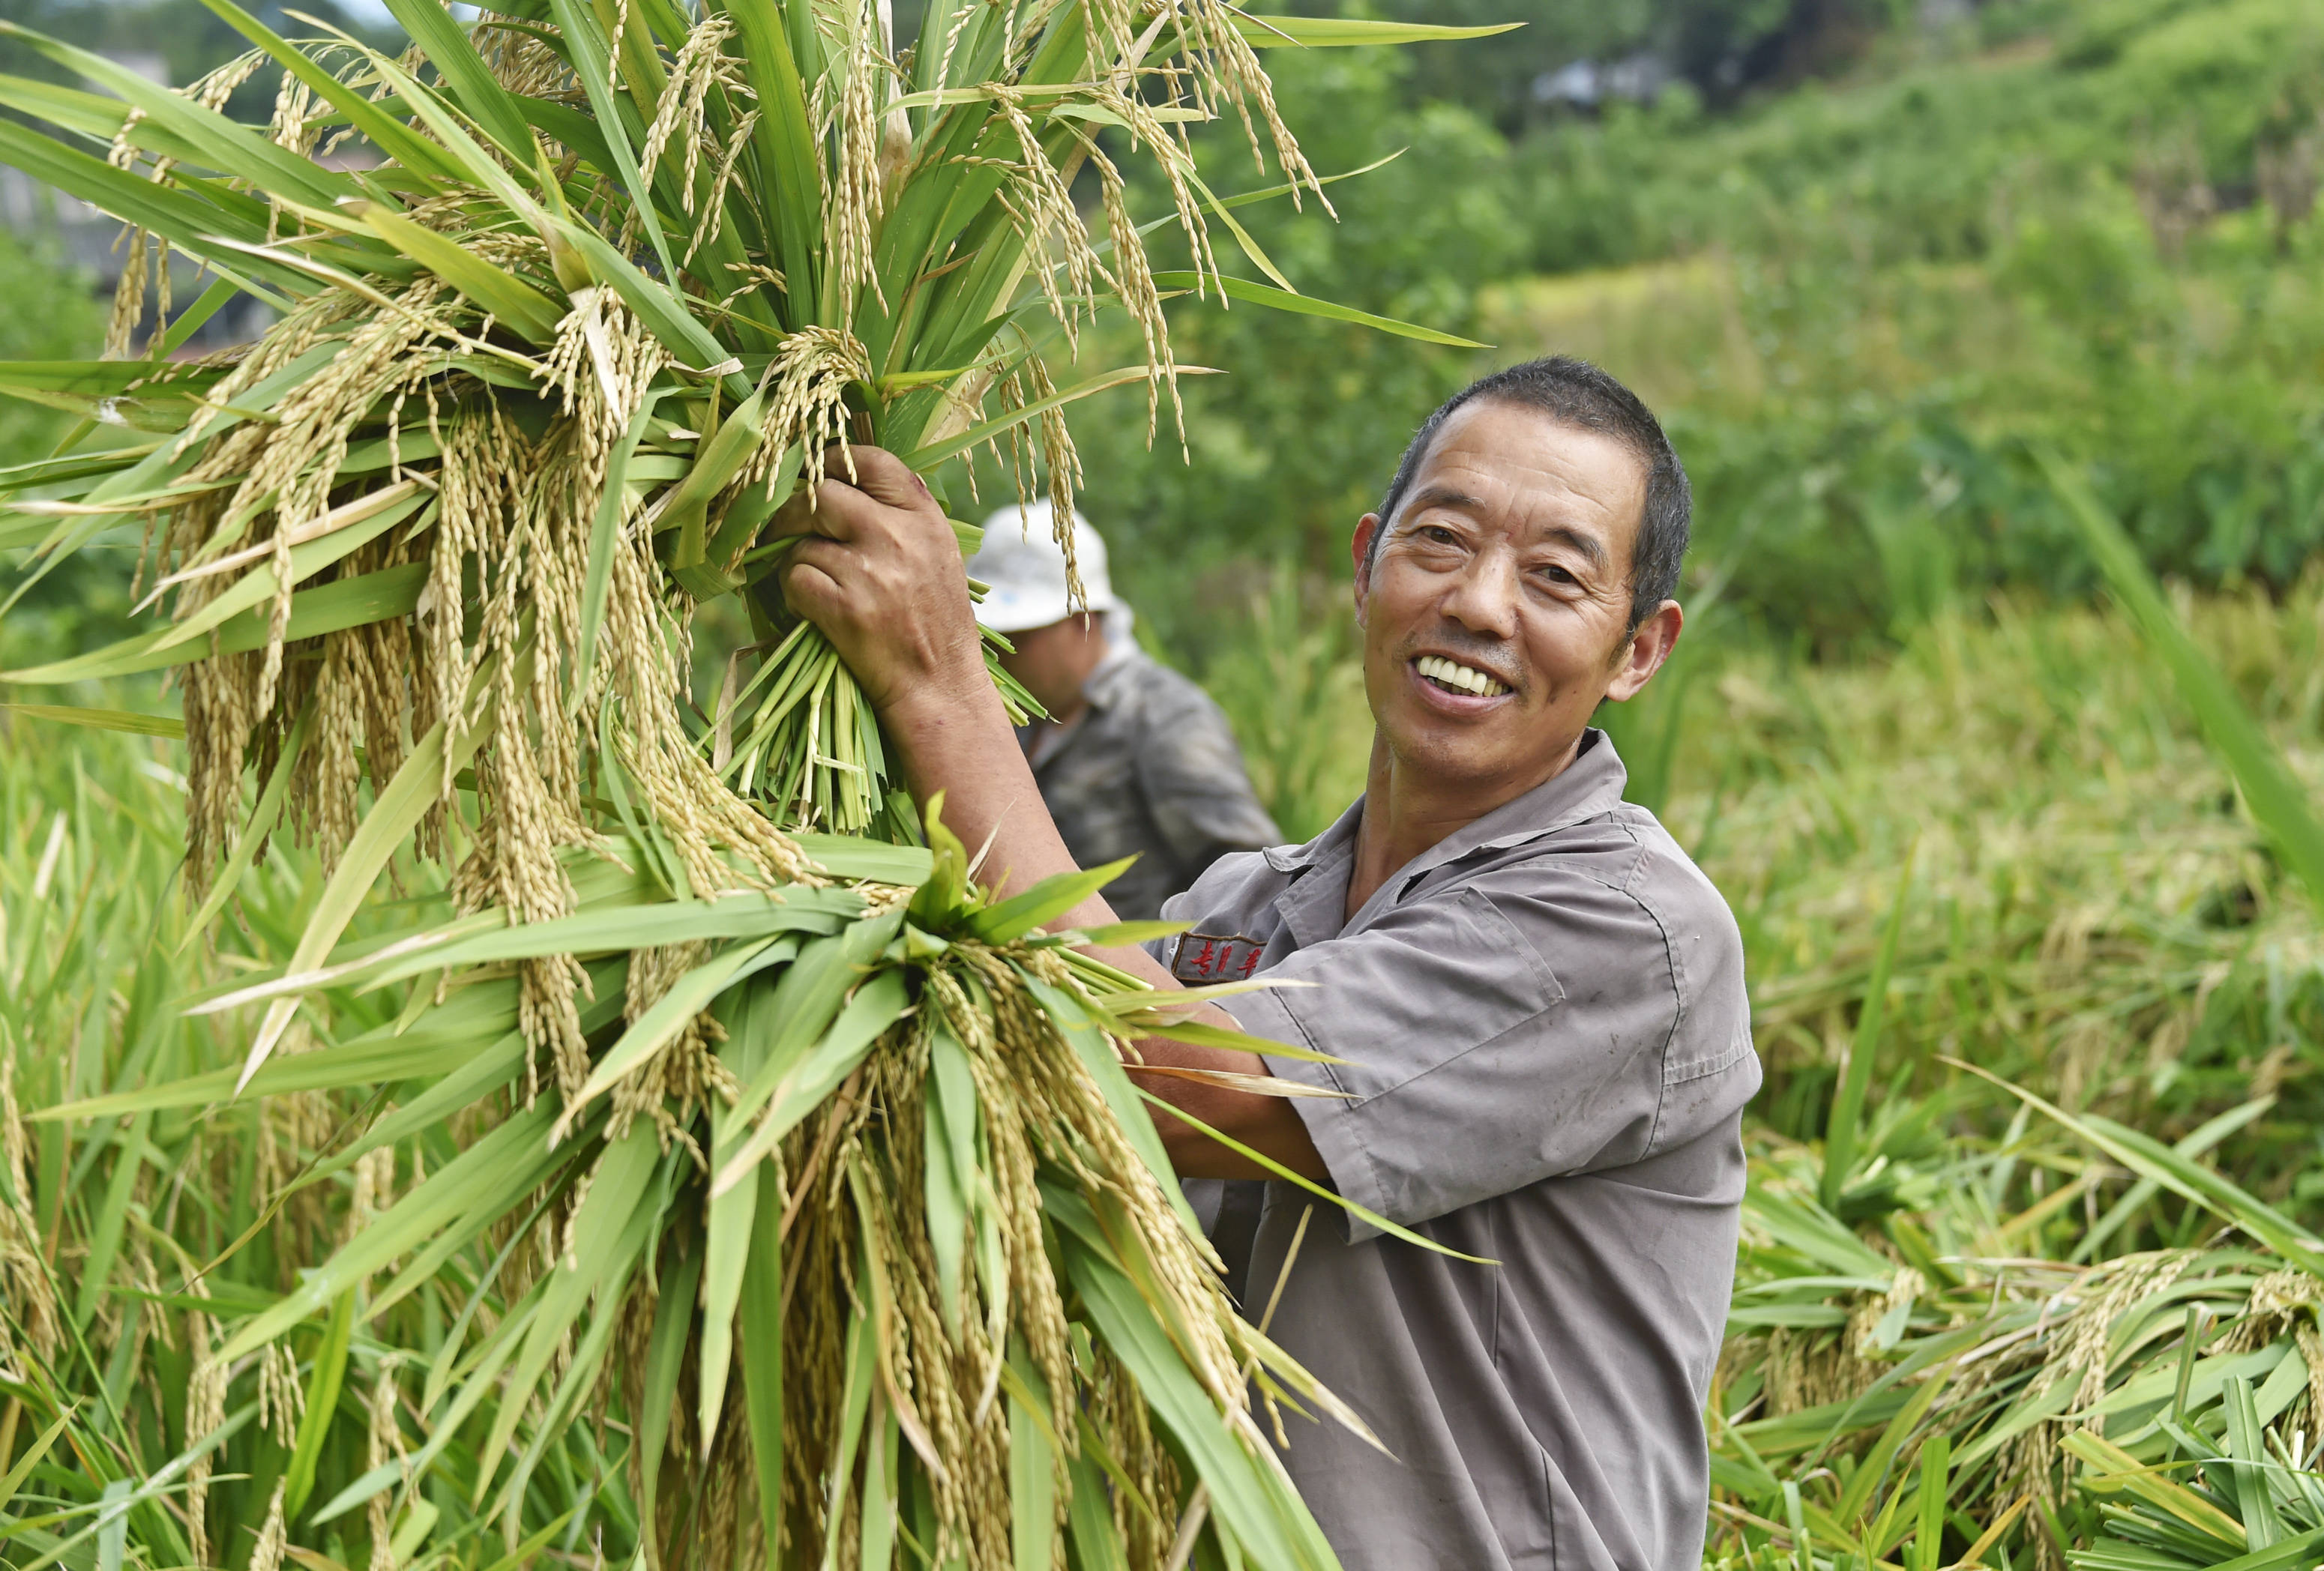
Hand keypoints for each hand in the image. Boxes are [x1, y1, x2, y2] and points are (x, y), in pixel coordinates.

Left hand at [771, 445, 988, 719]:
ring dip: (795, 562)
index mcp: (924, 518)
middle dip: (794, 511)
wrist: (940, 685)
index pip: (871, 461)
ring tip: (811, 583)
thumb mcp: (937, 556)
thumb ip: (901, 517)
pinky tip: (811, 609)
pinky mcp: (846, 609)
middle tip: (786, 528)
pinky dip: (793, 594)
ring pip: (801, 542)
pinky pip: (794, 580)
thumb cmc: (935, 623)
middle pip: (822, 495)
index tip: (815, 474)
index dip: (832, 460)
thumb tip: (842, 481)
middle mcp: (899, 537)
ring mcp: (871, 573)